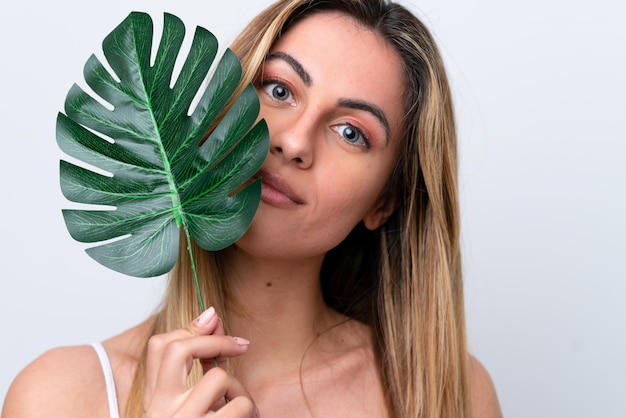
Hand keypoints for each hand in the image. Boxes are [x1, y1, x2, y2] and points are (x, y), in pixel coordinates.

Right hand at [143, 307, 257, 416]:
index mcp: (154, 401)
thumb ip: (203, 366)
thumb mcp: (194, 402)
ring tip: (241, 408)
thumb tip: (213, 318)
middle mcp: (160, 409)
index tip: (214, 321)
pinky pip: (240, 404)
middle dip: (216, 342)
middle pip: (177, 349)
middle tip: (240, 346)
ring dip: (238, 389)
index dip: (191, 328)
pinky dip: (250, 410)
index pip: (159, 346)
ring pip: (218, 378)